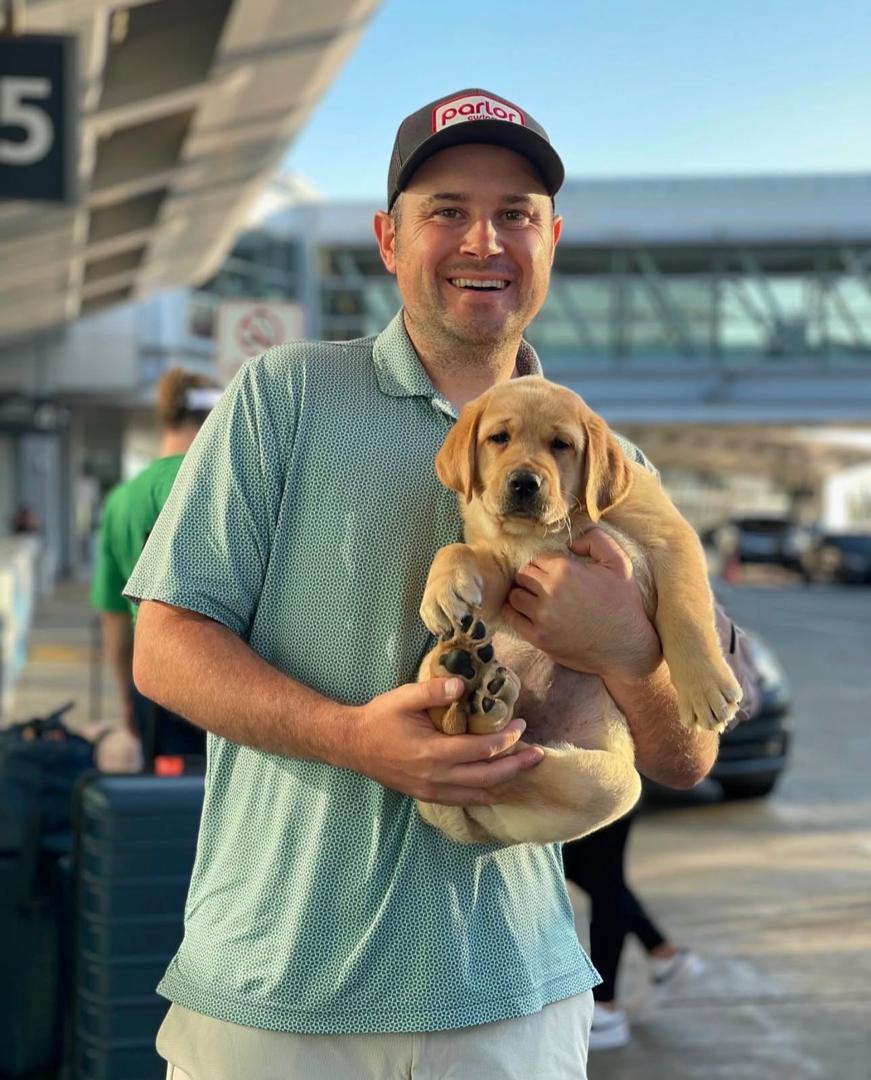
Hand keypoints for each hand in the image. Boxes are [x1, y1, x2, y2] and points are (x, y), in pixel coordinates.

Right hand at [343, 677, 542, 804]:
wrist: (352, 745)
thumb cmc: (379, 718)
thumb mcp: (403, 698)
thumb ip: (434, 691)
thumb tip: (463, 684)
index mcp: (433, 752)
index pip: (482, 749)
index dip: (506, 739)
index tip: (521, 724)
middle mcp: (437, 777)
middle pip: (489, 777)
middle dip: (517, 766)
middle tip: (539, 755)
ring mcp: (432, 791)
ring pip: (479, 794)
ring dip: (505, 782)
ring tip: (525, 770)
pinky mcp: (428, 796)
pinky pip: (464, 800)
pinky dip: (485, 794)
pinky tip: (498, 786)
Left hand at [500, 527, 661, 678]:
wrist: (626, 648)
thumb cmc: (623, 604)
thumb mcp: (620, 564)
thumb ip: (596, 540)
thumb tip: (570, 542)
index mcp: (565, 570)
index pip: (539, 557)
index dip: (548, 563)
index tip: (557, 572)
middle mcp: (550, 592)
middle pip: (523, 574)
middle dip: (534, 577)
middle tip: (546, 585)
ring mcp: (542, 616)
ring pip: (515, 595)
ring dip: (524, 594)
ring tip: (537, 598)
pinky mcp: (538, 637)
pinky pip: (512, 617)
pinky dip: (515, 612)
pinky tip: (526, 612)